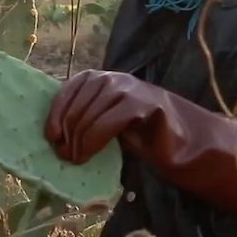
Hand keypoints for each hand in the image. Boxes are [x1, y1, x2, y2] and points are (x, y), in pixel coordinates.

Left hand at [44, 69, 236, 217]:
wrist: (186, 144)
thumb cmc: (144, 136)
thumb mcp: (107, 124)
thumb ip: (86, 119)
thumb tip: (55, 133)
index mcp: (104, 79)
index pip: (71, 88)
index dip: (56, 112)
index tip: (50, 137)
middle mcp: (116, 78)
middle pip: (79, 102)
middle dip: (66, 131)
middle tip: (64, 156)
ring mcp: (131, 88)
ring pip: (90, 111)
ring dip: (77, 138)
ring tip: (75, 159)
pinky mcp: (145, 103)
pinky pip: (109, 119)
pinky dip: (93, 139)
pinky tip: (87, 154)